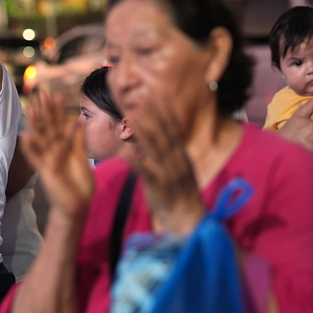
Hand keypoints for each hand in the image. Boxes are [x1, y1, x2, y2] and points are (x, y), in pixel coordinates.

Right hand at [19, 90, 92, 219]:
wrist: (78, 205)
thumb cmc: (80, 184)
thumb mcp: (82, 158)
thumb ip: (79, 140)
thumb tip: (79, 120)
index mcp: (64, 147)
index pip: (60, 125)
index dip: (58, 110)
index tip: (56, 94)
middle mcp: (54, 151)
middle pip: (49, 127)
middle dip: (46, 110)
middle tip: (42, 92)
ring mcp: (48, 160)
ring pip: (40, 139)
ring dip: (35, 124)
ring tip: (32, 109)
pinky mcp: (45, 171)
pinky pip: (36, 158)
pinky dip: (31, 148)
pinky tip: (25, 136)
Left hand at [125, 94, 203, 234]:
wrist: (188, 220)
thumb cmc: (179, 194)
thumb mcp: (177, 169)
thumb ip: (169, 152)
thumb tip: (160, 136)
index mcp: (181, 155)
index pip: (174, 127)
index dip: (166, 110)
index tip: (158, 93)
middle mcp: (177, 160)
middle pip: (164, 133)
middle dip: (154, 114)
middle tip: (143, 97)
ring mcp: (169, 172)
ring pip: (155, 148)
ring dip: (143, 131)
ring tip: (132, 116)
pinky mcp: (159, 186)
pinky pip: (146, 172)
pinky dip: (135, 161)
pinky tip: (124, 151)